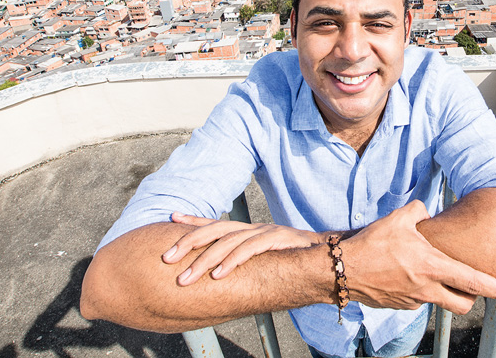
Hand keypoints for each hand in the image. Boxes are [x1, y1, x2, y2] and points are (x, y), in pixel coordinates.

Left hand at [163, 213, 323, 284]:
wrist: (330, 255)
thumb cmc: (294, 259)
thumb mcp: (265, 258)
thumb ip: (245, 260)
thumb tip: (222, 272)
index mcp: (248, 231)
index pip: (216, 224)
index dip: (194, 221)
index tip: (171, 218)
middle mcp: (254, 228)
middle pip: (215, 231)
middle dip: (188, 243)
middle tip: (166, 258)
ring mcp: (266, 232)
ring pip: (229, 242)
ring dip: (205, 260)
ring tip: (187, 277)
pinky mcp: (279, 240)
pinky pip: (251, 250)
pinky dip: (233, 262)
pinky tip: (218, 275)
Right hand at [340, 200, 495, 314]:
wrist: (343, 270)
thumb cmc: (372, 244)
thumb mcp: (399, 218)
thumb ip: (420, 211)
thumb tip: (427, 210)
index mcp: (432, 266)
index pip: (473, 282)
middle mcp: (427, 288)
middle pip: (463, 304)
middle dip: (473, 298)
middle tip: (472, 286)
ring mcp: (414, 300)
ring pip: (439, 301)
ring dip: (442, 290)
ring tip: (428, 271)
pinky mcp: (400, 306)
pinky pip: (419, 299)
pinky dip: (420, 289)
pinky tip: (406, 275)